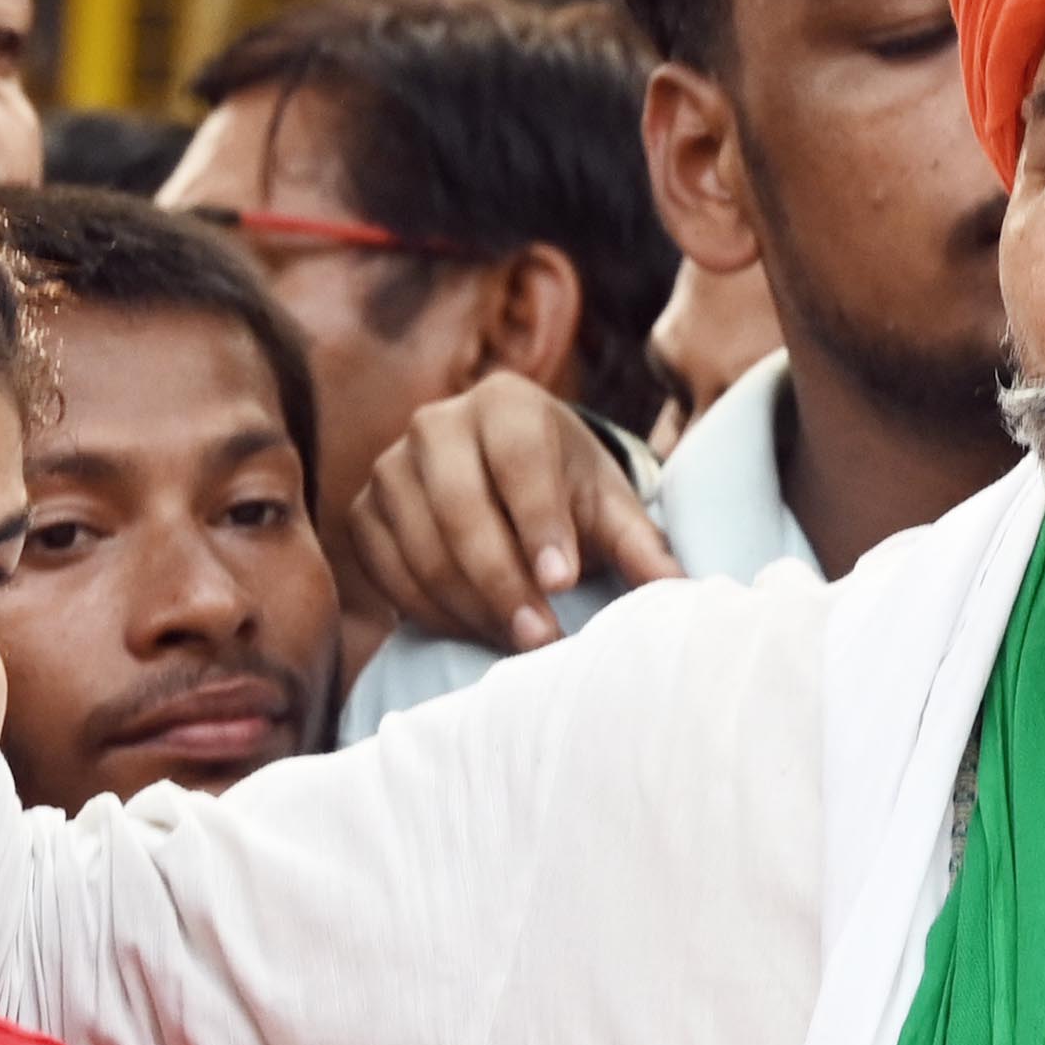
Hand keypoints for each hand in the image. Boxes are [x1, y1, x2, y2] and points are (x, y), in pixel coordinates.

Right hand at [337, 375, 679, 655]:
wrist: (503, 475)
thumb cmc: (567, 487)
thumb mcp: (609, 504)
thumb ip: (641, 544)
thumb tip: (679, 591)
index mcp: (506, 403)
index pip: (518, 459)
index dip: (539, 522)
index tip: (564, 582)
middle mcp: (438, 423)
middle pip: (460, 507)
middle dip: (502, 580)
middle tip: (541, 637)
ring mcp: (391, 467)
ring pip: (421, 545)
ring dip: (468, 605)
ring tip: (516, 642)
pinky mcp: (364, 512)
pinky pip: (387, 570)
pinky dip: (428, 609)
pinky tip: (473, 630)